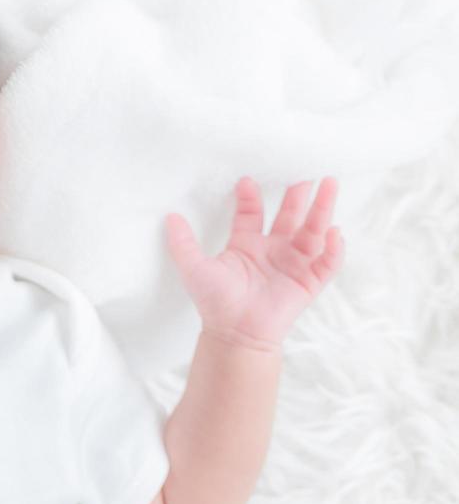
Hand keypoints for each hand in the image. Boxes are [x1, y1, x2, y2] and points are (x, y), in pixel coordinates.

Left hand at [165, 176, 344, 351]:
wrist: (234, 333)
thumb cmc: (214, 302)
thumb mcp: (194, 268)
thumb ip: (182, 243)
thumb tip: (169, 216)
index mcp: (246, 245)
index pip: (251, 213)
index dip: (250, 197)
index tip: (246, 180)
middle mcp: (272, 250)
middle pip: (288, 215)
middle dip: (297, 194)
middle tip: (303, 170)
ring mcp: (292, 264)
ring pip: (312, 231)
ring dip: (322, 209)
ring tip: (329, 185)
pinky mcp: (309, 281)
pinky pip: (327, 263)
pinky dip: (334, 248)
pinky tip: (334, 231)